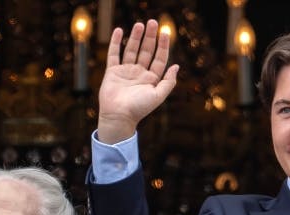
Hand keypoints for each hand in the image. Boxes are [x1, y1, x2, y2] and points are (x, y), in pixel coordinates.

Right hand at [97, 21, 179, 143]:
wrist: (118, 117)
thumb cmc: (139, 109)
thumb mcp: (158, 96)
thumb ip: (168, 82)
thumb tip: (177, 66)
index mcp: (152, 79)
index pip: (159, 58)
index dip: (163, 46)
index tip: (165, 33)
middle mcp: (139, 73)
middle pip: (146, 51)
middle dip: (150, 37)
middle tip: (153, 22)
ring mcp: (126, 72)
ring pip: (131, 50)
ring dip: (135, 37)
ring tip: (139, 24)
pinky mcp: (112, 72)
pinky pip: (114, 54)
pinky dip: (116, 42)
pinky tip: (119, 31)